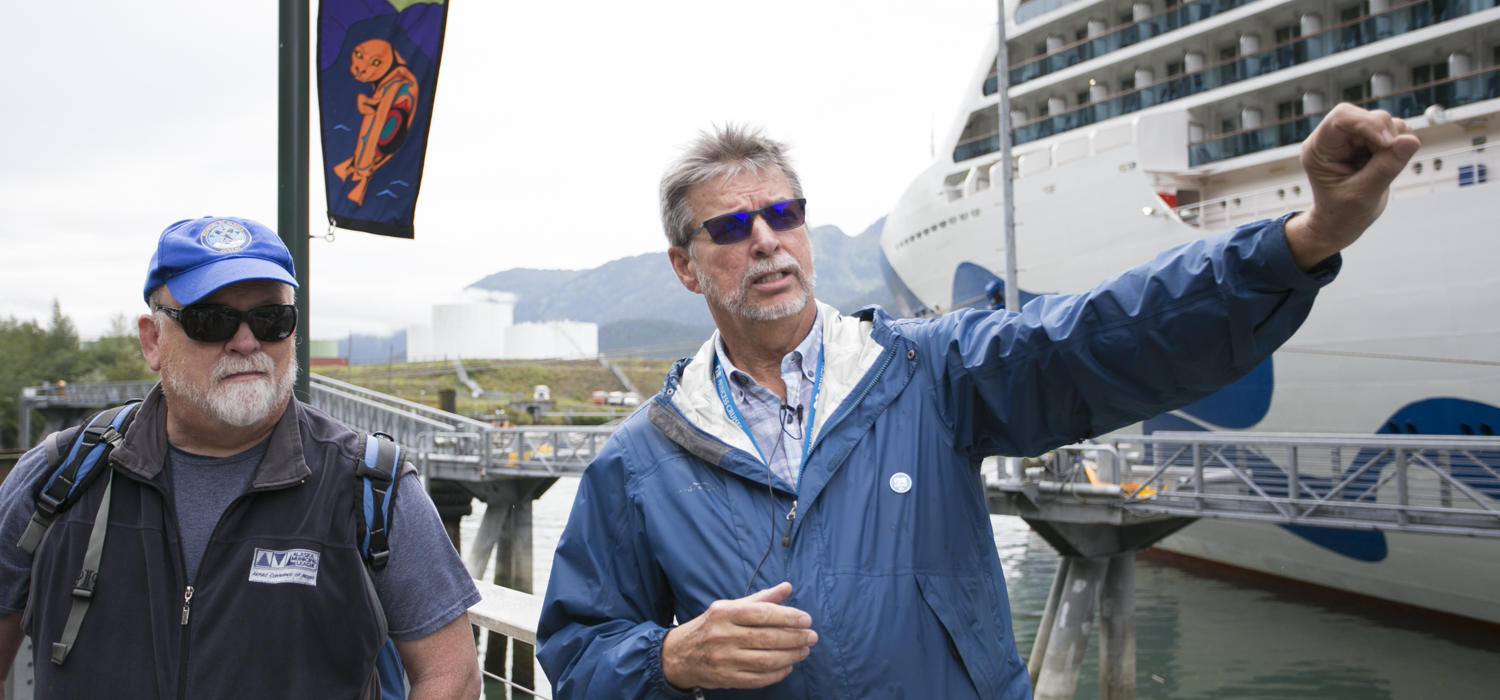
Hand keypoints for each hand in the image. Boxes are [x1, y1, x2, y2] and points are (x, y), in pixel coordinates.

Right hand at [660, 582, 817, 689]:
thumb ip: (761, 598)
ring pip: (766, 660)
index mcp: (725, 613)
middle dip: (795, 638)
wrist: (679, 654)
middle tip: (812, 637)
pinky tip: (788, 667)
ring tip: (804, 651)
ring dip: (791, 656)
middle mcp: (723, 635)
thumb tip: (787, 587)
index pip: (763, 613)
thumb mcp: (730, 607)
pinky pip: (758, 679)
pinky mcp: (725, 678)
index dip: (789, 617)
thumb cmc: (711, 626)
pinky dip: (777, 674)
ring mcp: (723, 659)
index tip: (807, 620)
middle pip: (768, 638)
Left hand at [1285, 103, 1419, 269]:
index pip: (1342, 117)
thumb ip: (1387, 167)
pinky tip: (1387, 166)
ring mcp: (1353, 139)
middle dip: (1386, 136)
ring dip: (1394, 143)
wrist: (1339, 224)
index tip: (1387, 144)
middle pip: (1367, 116)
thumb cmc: (1341, 213)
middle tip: (1390, 162)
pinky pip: (1394, 132)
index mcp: (1319, 148)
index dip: (1369, 124)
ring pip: (1385, 122)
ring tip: (1382, 171)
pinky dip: (1399, 146)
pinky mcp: (1369, 142)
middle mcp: (1334, 139)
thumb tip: (1411, 140)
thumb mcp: (1363, 195)